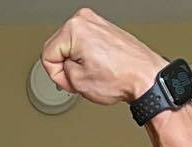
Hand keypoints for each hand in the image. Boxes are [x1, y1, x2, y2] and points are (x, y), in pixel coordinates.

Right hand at [41, 10, 165, 105]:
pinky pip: (84, 45)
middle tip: (82, 79)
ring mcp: (96, 21)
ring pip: (71, 48)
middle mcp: (85, 19)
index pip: (47, 55)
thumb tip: (62, 65)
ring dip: (77, 63)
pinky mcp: (104, 28)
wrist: (145, 76)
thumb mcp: (77, 83)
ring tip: (93, 73)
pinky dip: (87, 58)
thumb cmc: (119, 78)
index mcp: (74, 28)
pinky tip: (99, 67)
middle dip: (66, 67)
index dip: (56, 75)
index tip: (69, 81)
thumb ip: (60, 72)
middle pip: (58, 48)